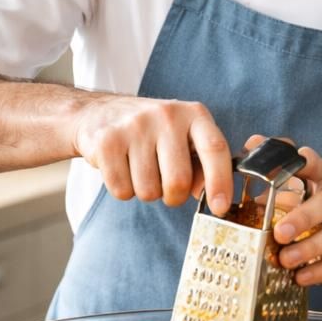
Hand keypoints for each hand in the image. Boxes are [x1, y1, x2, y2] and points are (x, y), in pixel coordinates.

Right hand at [73, 96, 232, 213]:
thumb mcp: (185, 139)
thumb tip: (212, 196)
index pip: (215, 148)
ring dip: (146, 192)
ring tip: (140, 169)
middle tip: (165, 184)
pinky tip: (122, 168)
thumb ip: (203, 166)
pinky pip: (122, 190)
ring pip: (148, 191)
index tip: (219, 208)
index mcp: (194, 114)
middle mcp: (167, 115)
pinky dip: (123, 189)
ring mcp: (135, 126)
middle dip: (174, 196)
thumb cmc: (152, 132)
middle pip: (178, 181)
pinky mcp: (107, 141)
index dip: (220, 182)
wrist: (100, 112)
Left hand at [246, 134, 321, 287]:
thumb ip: (272, 178)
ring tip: (286, 260)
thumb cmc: (310, 215)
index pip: (315, 163)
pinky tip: (302, 278)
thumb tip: (250, 146)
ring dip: (311, 247)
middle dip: (305, 216)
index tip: (292, 165)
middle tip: (280, 233)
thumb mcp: (292, 196)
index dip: (304, 162)